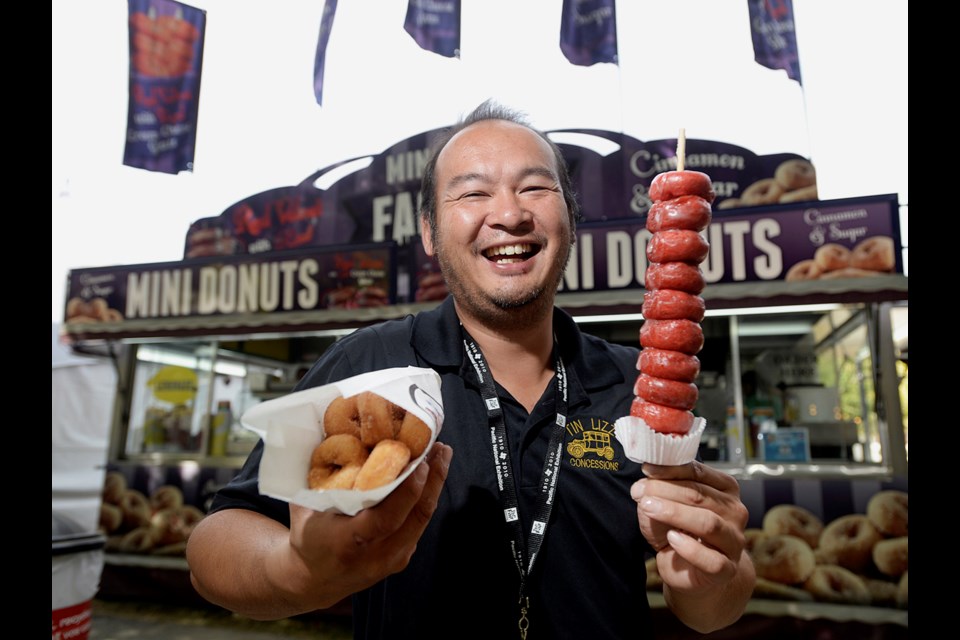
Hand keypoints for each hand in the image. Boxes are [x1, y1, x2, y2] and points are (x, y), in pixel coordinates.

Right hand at [280, 442, 452, 609]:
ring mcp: (392, 560)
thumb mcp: (308, 509)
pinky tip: (430, 476)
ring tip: (441, 455)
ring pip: (422, 519)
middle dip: (432, 479)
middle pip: (415, 517)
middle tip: (439, 448)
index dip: (407, 491)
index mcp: (348, 543)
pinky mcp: (401, 559)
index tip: (420, 463)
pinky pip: (419, 524)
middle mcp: (375, 555)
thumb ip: (325, 479)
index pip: (386, 519)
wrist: (312, 579)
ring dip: (435, 485)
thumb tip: (338, 434)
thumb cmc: (308, 536)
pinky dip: (426, 498)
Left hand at [631, 461, 748, 594]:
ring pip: (708, 523)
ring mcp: (734, 541)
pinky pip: (711, 559)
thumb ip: (659, 494)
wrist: (692, 572)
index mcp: (725, 489)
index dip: (670, 469)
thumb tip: (642, 486)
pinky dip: (690, 548)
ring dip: (674, 513)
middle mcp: (734, 512)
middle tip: (640, 492)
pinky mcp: (727, 568)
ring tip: (649, 508)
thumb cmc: (681, 534)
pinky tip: (672, 539)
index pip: (698, 472)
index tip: (647, 469)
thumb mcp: (667, 507)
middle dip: (665, 490)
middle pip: (700, 495)